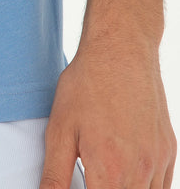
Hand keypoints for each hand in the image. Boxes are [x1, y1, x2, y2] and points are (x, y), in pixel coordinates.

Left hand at [39, 36, 175, 188]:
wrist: (121, 48)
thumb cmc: (87, 85)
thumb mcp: (59, 130)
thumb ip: (55, 176)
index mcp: (109, 172)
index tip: (83, 182)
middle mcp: (139, 173)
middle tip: (91, 175)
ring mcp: (158, 162)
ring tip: (105, 174)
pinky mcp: (169, 151)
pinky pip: (162, 187)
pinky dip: (145, 187)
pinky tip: (126, 174)